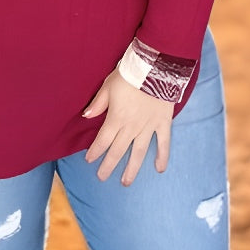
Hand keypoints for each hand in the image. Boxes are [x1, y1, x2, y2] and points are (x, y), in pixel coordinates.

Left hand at [82, 69, 173, 185]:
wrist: (155, 67)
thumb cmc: (129, 74)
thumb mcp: (108, 85)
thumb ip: (98, 103)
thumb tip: (86, 116)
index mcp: (116, 118)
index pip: (103, 140)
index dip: (95, 151)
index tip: (89, 160)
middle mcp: (131, 127)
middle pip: (118, 150)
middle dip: (108, 165)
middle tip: (102, 177)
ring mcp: (148, 127)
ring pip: (138, 152)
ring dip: (131, 169)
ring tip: (125, 182)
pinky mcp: (163, 123)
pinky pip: (163, 143)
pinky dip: (162, 156)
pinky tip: (159, 169)